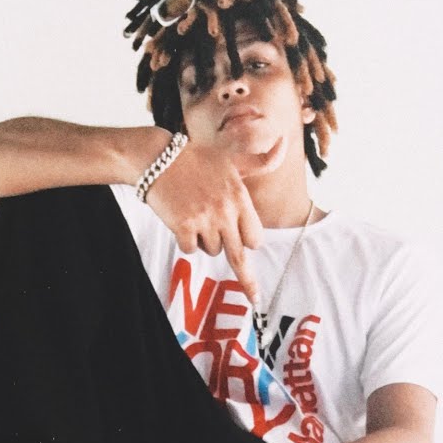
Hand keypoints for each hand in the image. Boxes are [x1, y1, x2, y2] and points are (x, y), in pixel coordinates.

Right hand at [144, 134, 287, 305]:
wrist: (159, 158)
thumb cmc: (197, 159)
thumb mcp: (231, 160)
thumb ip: (259, 163)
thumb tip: (283, 143)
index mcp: (240, 198)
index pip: (255, 237)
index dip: (249, 242)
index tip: (253, 258)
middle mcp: (226, 211)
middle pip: (240, 255)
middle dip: (247, 278)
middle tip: (255, 298)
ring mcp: (205, 220)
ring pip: (212, 251)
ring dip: (205, 242)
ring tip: (195, 217)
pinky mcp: (184, 226)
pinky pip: (190, 249)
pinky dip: (186, 241)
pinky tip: (180, 222)